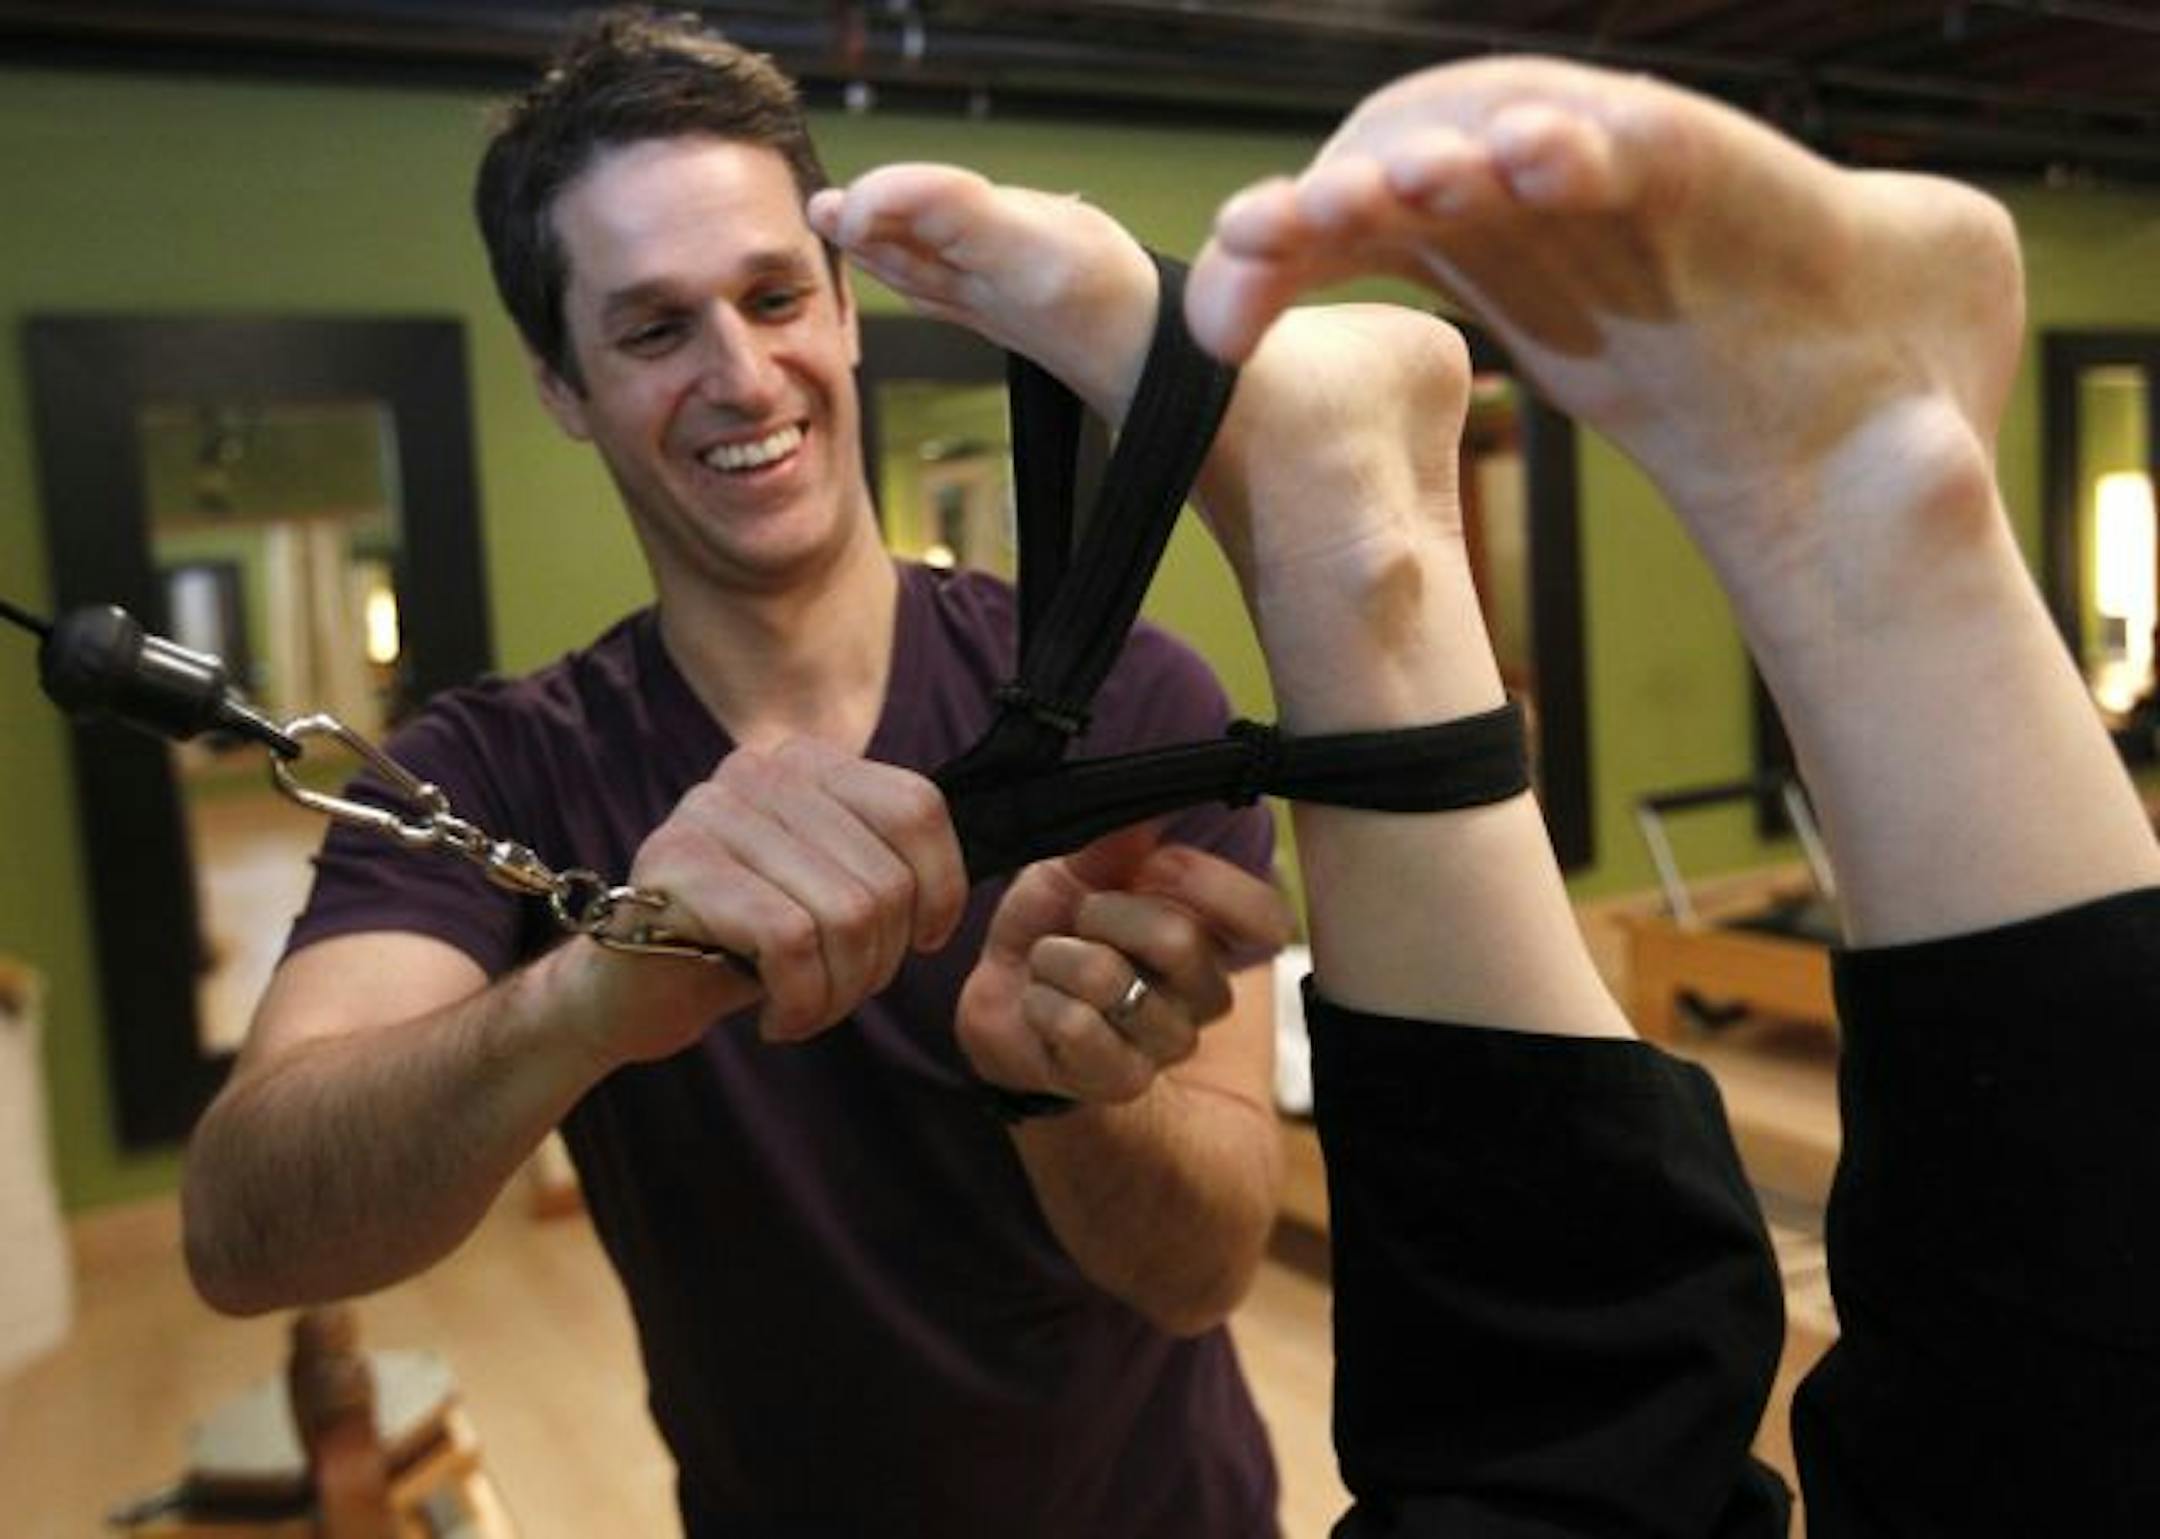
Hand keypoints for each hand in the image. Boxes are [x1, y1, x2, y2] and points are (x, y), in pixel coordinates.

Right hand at [588, 737, 965, 1057]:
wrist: (627, 993)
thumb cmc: (743, 947)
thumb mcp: (828, 893)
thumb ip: (882, 867)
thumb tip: (953, 891)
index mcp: (808, 765)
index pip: (916, 807)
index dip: (941, 887)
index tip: (923, 941)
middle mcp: (760, 770)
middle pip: (884, 878)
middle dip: (878, 963)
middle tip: (838, 993)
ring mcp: (712, 810)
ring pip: (845, 915)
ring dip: (840, 992)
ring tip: (806, 1008)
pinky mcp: (677, 864)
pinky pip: (789, 940)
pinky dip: (800, 1000)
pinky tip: (776, 1018)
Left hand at [957, 825, 1291, 1104]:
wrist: (1006, 996)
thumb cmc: (1057, 927)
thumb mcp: (1080, 868)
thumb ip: (1118, 841)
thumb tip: (1151, 804)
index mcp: (1212, 933)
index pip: (1267, 918)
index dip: (1207, 883)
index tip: (1151, 866)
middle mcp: (1205, 992)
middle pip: (1181, 940)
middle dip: (1104, 913)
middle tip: (1079, 919)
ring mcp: (1168, 1042)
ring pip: (1115, 982)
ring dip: (1060, 959)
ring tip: (1050, 964)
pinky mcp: (1123, 1079)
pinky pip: (1079, 1027)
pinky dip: (1041, 1002)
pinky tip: (1040, 1005)